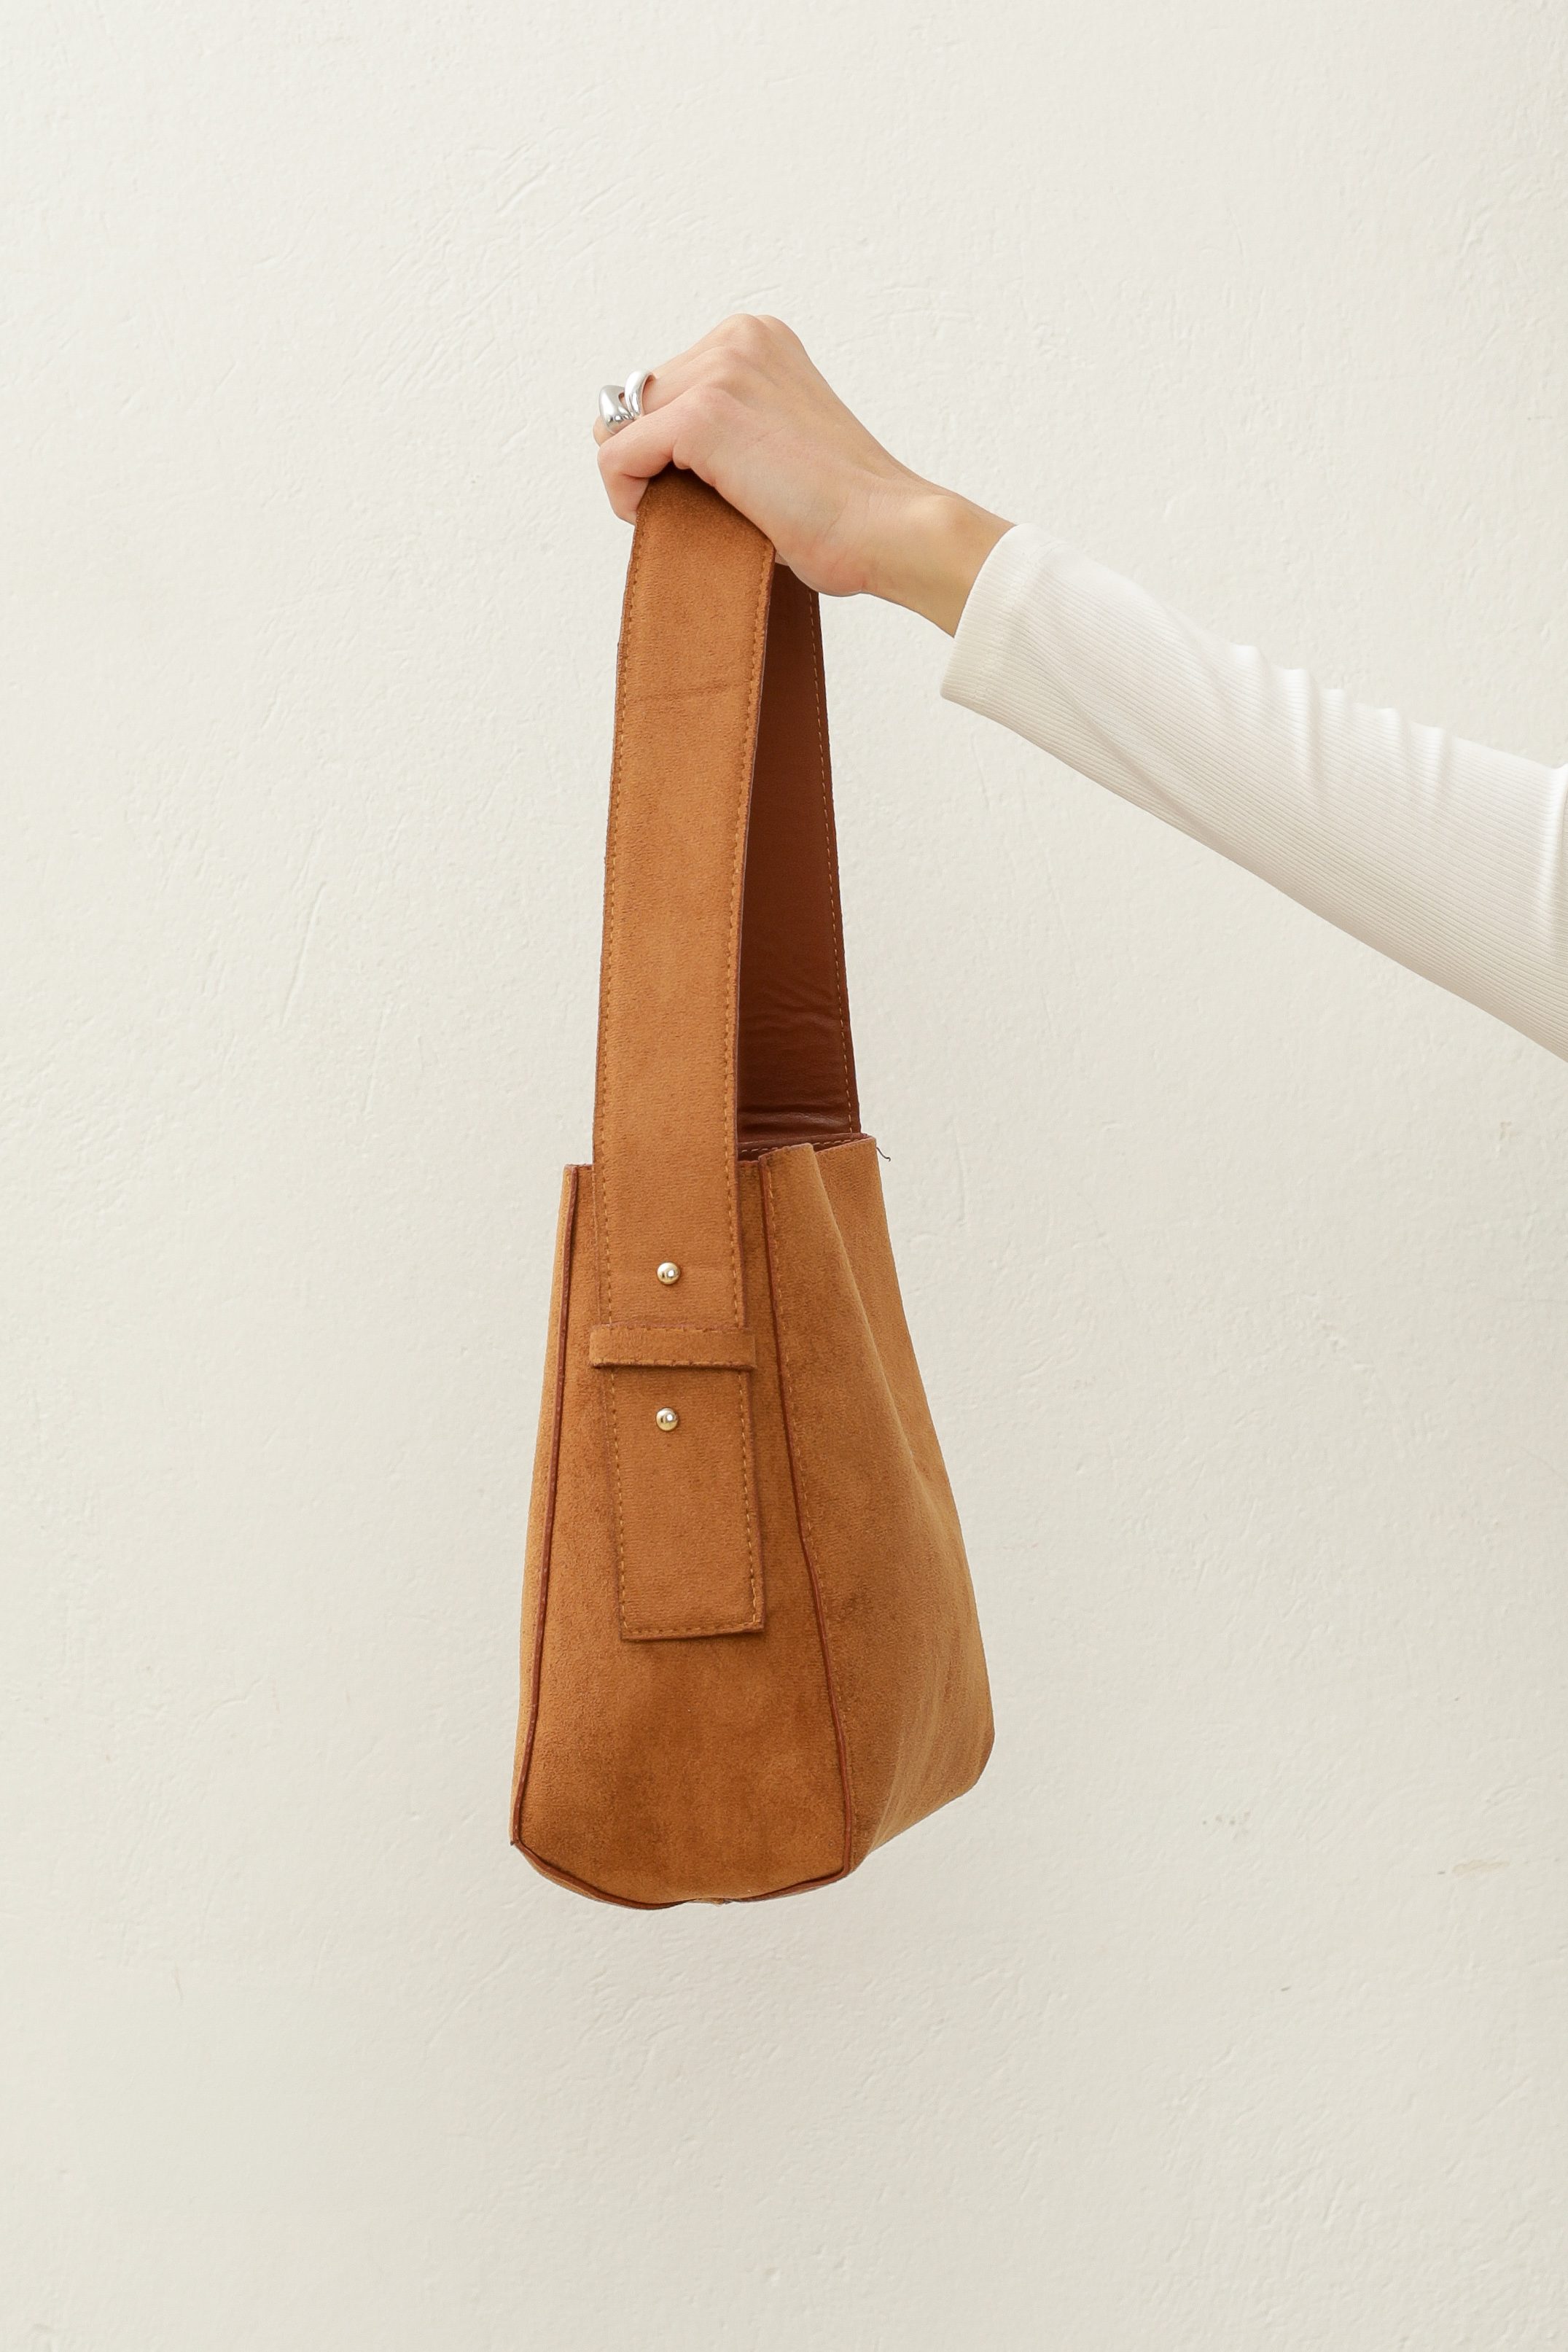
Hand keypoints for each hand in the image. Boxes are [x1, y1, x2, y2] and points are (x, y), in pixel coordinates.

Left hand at [593, 316, 1010, 635]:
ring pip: (619, 430)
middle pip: (635, 404)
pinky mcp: (701, 416)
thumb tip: (635, 459)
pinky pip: (615, 457)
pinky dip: (628, 497)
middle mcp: (737, 339)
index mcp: (757, 339)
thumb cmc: (843, 512)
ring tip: (701, 514)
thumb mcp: (774, 444)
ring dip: (643, 481)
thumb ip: (719, 432)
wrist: (889, 529)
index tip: (713, 486)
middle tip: (706, 506)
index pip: (664, 386)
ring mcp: (720, 371)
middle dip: (653, 461)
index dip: (669, 448)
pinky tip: (673, 521)